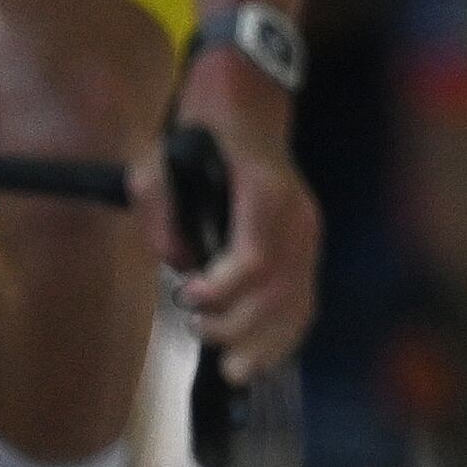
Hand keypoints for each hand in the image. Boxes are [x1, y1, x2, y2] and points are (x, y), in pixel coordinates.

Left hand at [142, 98, 324, 382]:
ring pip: (299, 301)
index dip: (222, 290)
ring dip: (266, 341)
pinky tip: (263, 357)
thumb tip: (175, 259)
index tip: (187, 294)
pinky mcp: (308, 242)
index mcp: (265, 192)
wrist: (250, 101)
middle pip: (278, 290)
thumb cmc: (206, 126)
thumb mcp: (163, 151)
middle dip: (238, 325)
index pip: (255, 259)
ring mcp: (308, 230)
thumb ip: (158, 205)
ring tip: (231, 366)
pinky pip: (307, 297)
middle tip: (198, 329)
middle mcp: (296, 215)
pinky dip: (288, 332)